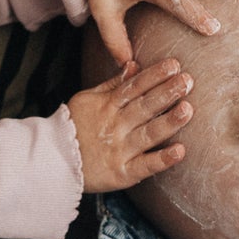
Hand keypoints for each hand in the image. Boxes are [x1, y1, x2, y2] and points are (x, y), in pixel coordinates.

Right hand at [69, 59, 192, 194]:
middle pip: (143, 107)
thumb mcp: (87, 99)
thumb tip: (133, 64)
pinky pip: (144, 166)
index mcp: (107, 106)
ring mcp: (119, 150)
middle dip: (166, 93)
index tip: (174, 65)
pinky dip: (162, 159)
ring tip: (187, 110)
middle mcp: (115, 127)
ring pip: (147, 134)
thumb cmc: (72, 127)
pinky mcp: (122, 173)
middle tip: (187, 81)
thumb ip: (112, 84)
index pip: (134, 87)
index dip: (154, 76)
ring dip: (168, 122)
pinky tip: (179, 151)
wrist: (51, 161)